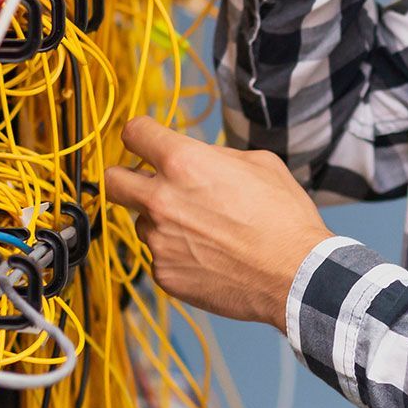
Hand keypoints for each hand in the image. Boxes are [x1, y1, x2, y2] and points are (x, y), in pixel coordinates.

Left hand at [104, 117, 333, 328]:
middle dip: (124, 177)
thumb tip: (199, 158)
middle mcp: (162, 199)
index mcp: (183, 162)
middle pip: (113, 179)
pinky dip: (177, 254)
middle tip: (145, 183)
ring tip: (203, 230)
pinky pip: (159, 255)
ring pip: (141, 221)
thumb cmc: (283, 217)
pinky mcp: (164, 273)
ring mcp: (159, 240)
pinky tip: (209, 256)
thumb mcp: (258, 163)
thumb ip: (215, 155)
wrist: (295, 275)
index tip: (145, 141)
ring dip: (161, 221)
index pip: (134, 133)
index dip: (140, 134)